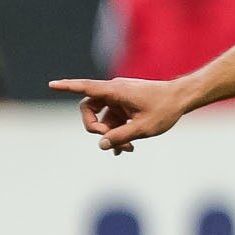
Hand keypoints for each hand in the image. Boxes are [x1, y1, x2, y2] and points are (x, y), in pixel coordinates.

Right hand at [47, 76, 192, 154]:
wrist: (184, 98)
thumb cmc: (166, 109)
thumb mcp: (144, 128)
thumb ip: (120, 137)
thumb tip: (101, 145)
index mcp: (115, 91)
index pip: (85, 87)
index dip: (67, 87)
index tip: (51, 84)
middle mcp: (114, 91)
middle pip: (89, 109)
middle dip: (96, 128)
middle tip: (112, 143)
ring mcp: (119, 98)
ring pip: (103, 117)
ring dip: (110, 134)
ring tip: (127, 150)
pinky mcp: (126, 104)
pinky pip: (114, 118)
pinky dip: (117, 131)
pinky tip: (124, 148)